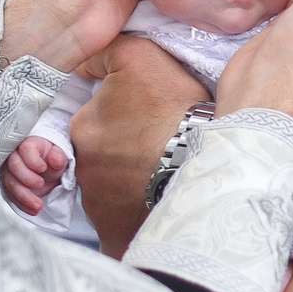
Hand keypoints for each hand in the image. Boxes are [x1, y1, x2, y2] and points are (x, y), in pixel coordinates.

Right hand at [1, 136, 66, 215]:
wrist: (47, 170)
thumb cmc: (51, 159)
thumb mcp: (59, 157)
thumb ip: (58, 157)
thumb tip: (56, 160)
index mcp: (28, 144)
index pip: (25, 149)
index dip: (33, 160)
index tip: (43, 168)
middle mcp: (14, 155)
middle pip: (13, 166)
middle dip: (27, 179)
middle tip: (41, 184)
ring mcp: (8, 171)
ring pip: (10, 183)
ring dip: (24, 196)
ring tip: (38, 205)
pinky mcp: (8, 185)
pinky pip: (10, 195)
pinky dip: (21, 204)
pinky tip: (32, 210)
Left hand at [68, 37, 205, 255]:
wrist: (210, 163)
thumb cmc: (174, 110)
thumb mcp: (139, 58)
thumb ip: (105, 54)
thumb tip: (83, 64)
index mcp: (84, 131)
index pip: (90, 123)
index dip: (113, 120)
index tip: (138, 123)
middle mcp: (83, 172)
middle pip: (97, 160)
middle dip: (116, 157)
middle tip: (151, 151)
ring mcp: (98, 209)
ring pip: (108, 195)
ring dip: (125, 190)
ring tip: (159, 179)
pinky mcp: (115, 237)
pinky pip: (113, 236)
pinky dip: (126, 229)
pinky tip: (145, 221)